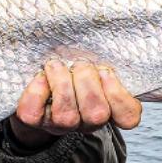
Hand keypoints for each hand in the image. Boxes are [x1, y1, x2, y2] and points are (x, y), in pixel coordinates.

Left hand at [8, 60, 142, 149]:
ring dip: (62, 83)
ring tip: (56, 65)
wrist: (39, 86)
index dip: (119, 95)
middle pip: (97, 113)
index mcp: (108, 108)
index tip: (106, 72)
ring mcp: (59, 124)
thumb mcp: (95, 65)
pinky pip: (34, 111)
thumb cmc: (74, 70)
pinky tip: (40, 76)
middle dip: (87, 81)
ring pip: (66, 115)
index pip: (128, 117)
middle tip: (79, 64)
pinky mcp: (34, 120)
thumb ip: (106, 62)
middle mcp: (86, 122)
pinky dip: (37, 91)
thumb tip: (113, 38)